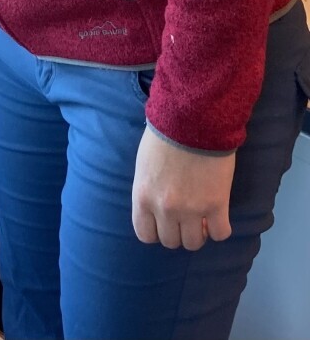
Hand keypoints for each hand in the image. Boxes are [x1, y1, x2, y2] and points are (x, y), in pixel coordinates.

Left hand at [132, 126, 235, 249]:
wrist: (192, 120)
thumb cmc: (164, 135)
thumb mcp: (144, 164)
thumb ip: (148, 189)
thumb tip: (156, 207)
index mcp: (142, 196)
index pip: (145, 234)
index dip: (156, 231)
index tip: (164, 222)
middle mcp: (164, 208)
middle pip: (171, 241)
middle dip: (177, 231)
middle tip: (184, 216)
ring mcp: (191, 210)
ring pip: (194, 243)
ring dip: (198, 232)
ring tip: (201, 216)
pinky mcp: (217, 205)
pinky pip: (220, 234)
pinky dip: (219, 228)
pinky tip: (218, 215)